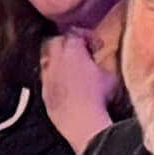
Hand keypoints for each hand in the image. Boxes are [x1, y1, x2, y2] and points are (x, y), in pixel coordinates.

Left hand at [38, 29, 119, 149]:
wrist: (80, 121)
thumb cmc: (97, 97)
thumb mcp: (109, 75)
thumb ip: (102, 63)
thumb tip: (101, 63)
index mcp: (72, 51)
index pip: (75, 33)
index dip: (87, 36)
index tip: (96, 45)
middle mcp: (55, 60)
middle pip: (57, 42)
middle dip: (68, 44)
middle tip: (82, 52)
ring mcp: (47, 77)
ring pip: (48, 59)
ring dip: (58, 60)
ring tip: (71, 68)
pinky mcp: (44, 93)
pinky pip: (46, 79)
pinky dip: (54, 77)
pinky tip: (65, 85)